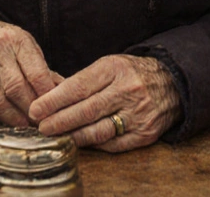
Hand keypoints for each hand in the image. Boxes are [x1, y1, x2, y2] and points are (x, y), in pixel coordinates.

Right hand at [0, 16, 55, 127]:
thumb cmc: (5, 42)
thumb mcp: (27, 45)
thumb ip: (43, 69)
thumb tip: (60, 93)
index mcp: (15, 41)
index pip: (36, 73)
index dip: (46, 95)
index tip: (53, 109)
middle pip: (16, 89)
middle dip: (31, 109)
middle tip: (41, 122)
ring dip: (13, 118)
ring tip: (25, 125)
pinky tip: (5, 122)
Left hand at [29, 54, 181, 152]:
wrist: (174, 83)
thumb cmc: (133, 73)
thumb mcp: (110, 65)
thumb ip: (84, 80)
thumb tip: (51, 97)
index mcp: (115, 69)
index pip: (78, 87)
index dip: (54, 100)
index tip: (36, 109)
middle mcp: (128, 91)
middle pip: (86, 110)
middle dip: (58, 121)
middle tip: (41, 127)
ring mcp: (138, 114)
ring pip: (98, 131)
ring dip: (73, 136)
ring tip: (57, 136)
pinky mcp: (145, 134)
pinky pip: (113, 144)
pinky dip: (94, 144)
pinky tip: (80, 142)